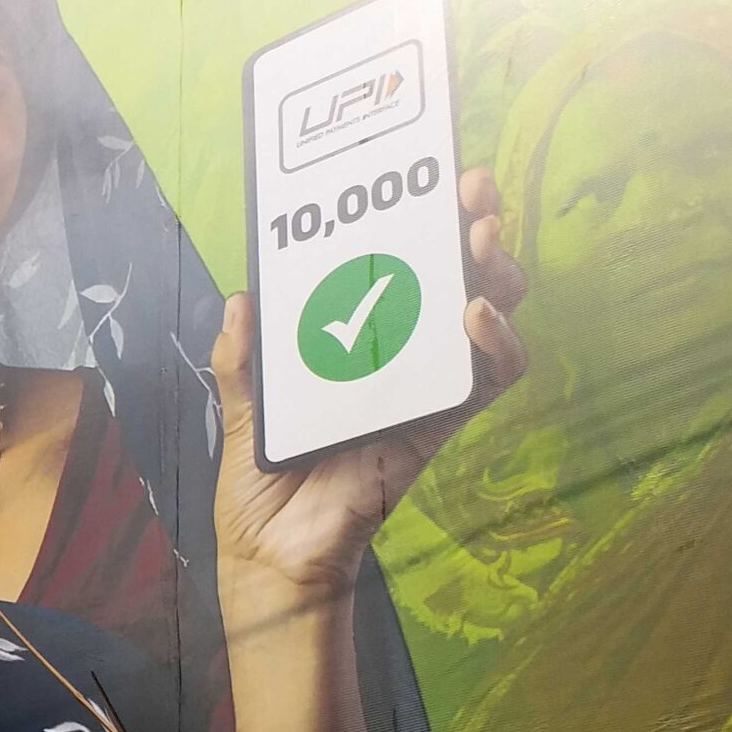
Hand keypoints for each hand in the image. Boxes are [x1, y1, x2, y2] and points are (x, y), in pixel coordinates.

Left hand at [214, 167, 529, 615]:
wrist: (271, 557)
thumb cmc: (260, 485)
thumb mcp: (238, 411)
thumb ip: (241, 360)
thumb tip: (242, 300)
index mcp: (351, 340)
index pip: (399, 269)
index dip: (419, 222)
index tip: (428, 174)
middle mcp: (395, 357)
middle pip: (457, 279)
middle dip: (473, 228)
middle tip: (472, 192)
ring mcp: (420, 388)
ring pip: (485, 317)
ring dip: (493, 272)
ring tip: (481, 239)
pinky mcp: (435, 426)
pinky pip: (484, 381)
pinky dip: (493, 344)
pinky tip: (476, 314)